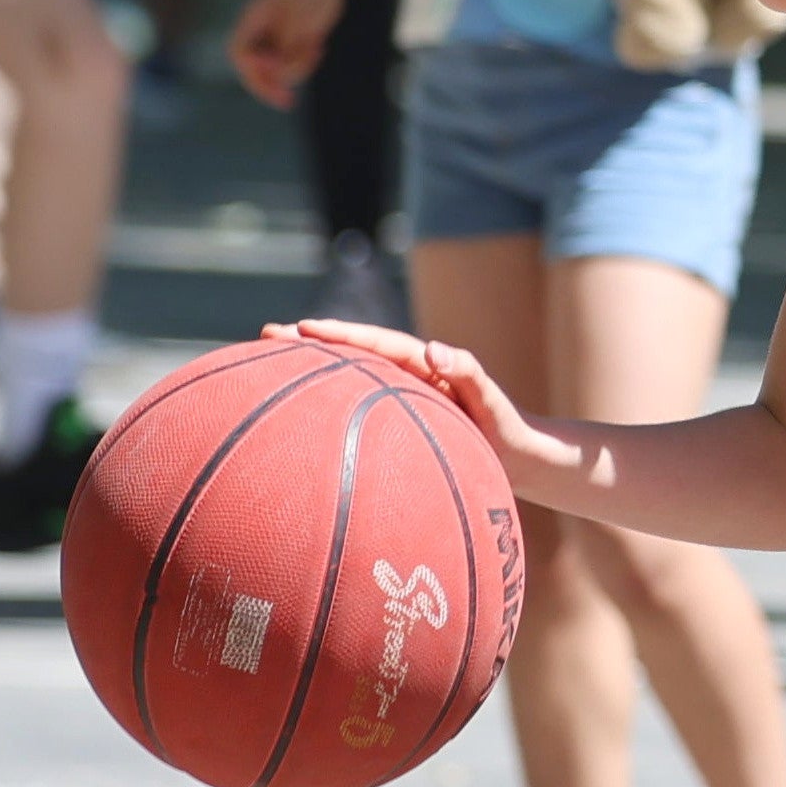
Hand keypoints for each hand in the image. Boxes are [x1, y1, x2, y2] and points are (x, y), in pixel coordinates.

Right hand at [226, 0, 344, 110]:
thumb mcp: (300, 21)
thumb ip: (287, 49)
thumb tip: (279, 76)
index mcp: (252, 20)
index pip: (240, 54)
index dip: (253, 71)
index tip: (273, 79)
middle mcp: (260, 32)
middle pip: (255, 69)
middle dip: (270, 87)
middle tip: (288, 103)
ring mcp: (274, 38)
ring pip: (278, 70)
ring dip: (298, 68)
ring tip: (316, 48)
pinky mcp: (290, 43)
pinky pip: (293, 65)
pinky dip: (306, 63)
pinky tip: (320, 45)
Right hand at [276, 319, 579, 492]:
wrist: (519, 458)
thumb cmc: (507, 432)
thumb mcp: (493, 405)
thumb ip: (469, 374)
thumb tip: (434, 349)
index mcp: (424, 364)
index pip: (375, 343)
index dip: (340, 335)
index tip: (304, 328)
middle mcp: (406, 373)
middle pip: (351, 352)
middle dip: (310, 341)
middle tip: (266, 333)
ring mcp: (398, 395)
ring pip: (348, 376)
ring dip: (312, 368)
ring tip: (267, 362)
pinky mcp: (396, 418)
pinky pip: (356, 405)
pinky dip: (327, 402)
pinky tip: (296, 417)